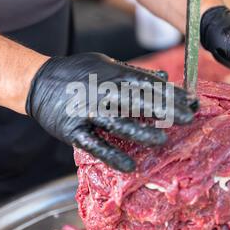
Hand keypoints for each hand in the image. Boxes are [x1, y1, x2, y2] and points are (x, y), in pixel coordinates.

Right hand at [26, 53, 197, 171]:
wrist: (38, 82)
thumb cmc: (76, 73)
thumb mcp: (105, 64)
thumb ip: (133, 72)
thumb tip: (163, 76)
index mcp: (110, 74)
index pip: (146, 83)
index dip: (169, 93)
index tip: (190, 101)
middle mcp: (101, 92)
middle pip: (136, 101)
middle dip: (163, 109)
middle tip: (187, 118)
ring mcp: (86, 112)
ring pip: (117, 123)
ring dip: (141, 132)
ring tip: (162, 140)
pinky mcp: (73, 131)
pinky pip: (94, 145)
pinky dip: (111, 155)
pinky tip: (129, 166)